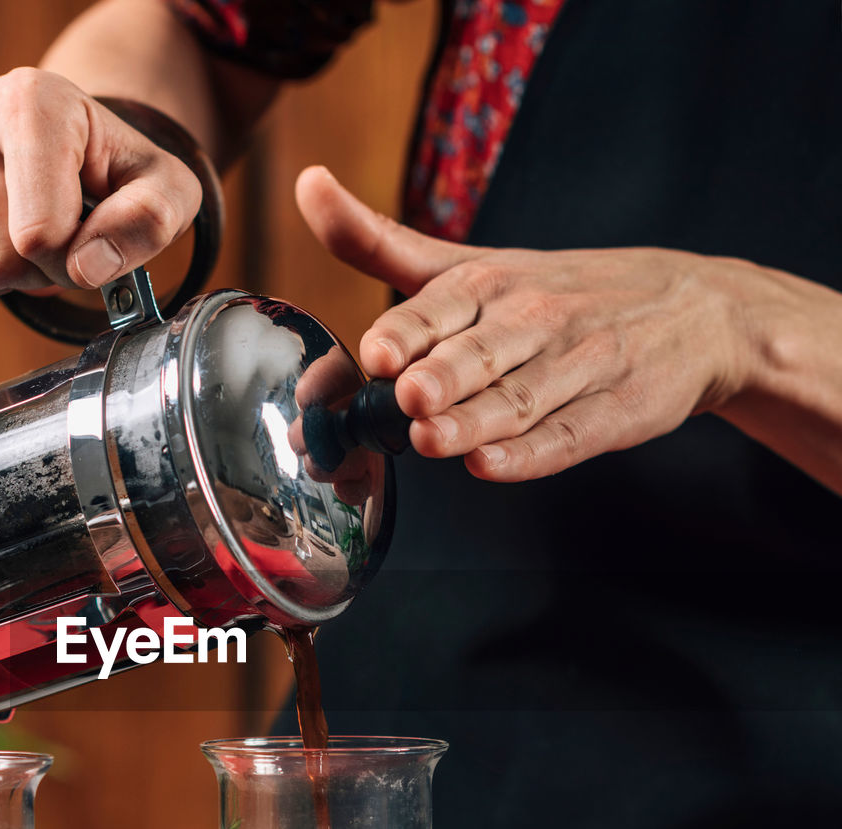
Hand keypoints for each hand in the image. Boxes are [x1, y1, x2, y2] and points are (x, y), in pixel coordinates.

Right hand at [0, 69, 202, 329]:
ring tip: (13, 247)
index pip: (39, 234)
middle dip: (31, 275)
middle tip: (49, 246)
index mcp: (32, 101)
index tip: (83, 237)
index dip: (70, 261)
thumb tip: (88, 266)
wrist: (64, 149)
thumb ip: (150, 221)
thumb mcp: (164, 189)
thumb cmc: (112, 173)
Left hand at [295, 166, 752, 481]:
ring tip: (432, 438)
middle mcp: (533, 320)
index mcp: (490, 283)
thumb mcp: (472, 261)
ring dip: (474, 422)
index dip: (406, 332)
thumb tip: (307, 186)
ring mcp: (578, 367)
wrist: (697, 310)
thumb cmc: (561, 291)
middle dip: (440, 376)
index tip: (375, 351)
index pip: (439, 306)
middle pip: (478, 355)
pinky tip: (491, 466)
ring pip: (518, 400)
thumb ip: (382, 242)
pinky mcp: (614, 413)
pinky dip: (529, 455)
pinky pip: (567, 437)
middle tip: (407, 395)